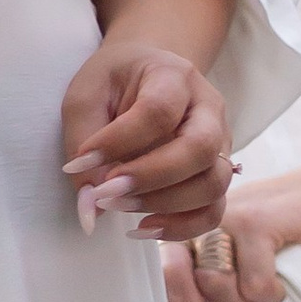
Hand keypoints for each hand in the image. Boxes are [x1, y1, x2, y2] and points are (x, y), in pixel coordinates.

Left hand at [62, 39, 234, 240]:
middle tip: (105, 193)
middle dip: (150, 179)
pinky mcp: (217, 174)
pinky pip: (213, 211)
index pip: (157, 111)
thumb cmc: (114, 83)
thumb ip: (81, 144)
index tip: (80, 162)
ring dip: (164, 206)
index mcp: (173, 76)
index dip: (119, 142)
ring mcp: (220, 143)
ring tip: (118, 207)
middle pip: (199, 149)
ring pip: (213, 185)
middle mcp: (208, 108)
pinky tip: (143, 227)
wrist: (145, 74)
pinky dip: (181, 227)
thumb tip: (90, 207)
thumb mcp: (86, 96)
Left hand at [159, 169, 300, 301]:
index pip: (159, 282)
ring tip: (260, 299)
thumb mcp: (224, 265)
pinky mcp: (253, 224)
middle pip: (177, 283)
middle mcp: (190, 223)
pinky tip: (278, 281)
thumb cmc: (262, 242)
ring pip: (220, 290)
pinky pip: (257, 287)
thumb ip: (201, 295)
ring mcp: (221, 221)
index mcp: (175, 233)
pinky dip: (272, 297)